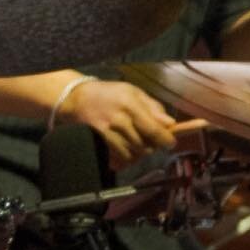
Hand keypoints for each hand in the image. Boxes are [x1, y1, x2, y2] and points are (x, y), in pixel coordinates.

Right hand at [57, 77, 181, 167]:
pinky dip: (129, 156)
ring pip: (134, 153)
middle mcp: (120, 120)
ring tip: (139, 142)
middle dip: (153, 146)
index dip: (165, 140)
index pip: (153, 129)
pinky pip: (122, 156)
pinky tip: (129, 147)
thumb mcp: (134, 92)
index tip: (170, 143)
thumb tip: (170, 123)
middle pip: (145, 145)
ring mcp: (109, 132)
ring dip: (141, 151)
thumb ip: (153, 107)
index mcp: (131, 104)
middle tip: (153, 140)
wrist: (79, 99)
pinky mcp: (102, 141)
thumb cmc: (111, 93)